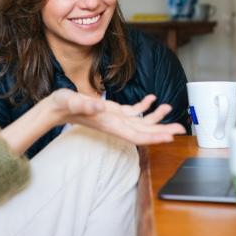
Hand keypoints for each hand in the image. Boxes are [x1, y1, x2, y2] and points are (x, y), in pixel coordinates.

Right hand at [51, 91, 182, 145]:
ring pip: (141, 121)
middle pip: (144, 131)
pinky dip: (144, 105)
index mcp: (110, 124)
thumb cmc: (62, 105)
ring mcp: (115, 118)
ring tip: (169, 108)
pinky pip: (133, 111)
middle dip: (162, 130)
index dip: (154, 137)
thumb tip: (98, 107)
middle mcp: (115, 124)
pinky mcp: (112, 111)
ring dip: (156, 117)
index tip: (170, 137)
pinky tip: (152, 98)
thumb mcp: (71, 101)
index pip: (137, 135)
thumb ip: (84, 105)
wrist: (55, 108)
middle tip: (181, 128)